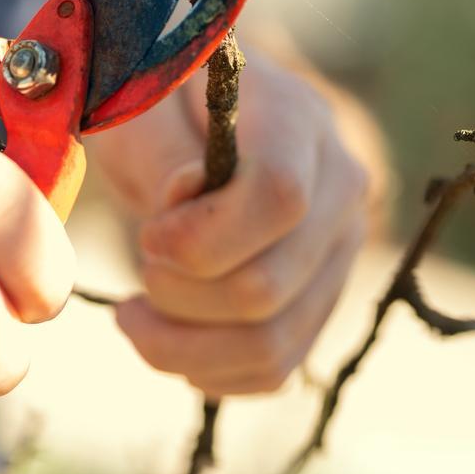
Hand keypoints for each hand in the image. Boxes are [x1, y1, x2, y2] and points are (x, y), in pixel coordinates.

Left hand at [89, 51, 369, 395]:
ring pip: (272, 345)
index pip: (279, 198)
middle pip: (267, 288)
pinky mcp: (319, 303)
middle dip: (176, 292)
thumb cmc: (157, 102)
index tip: (150, 232)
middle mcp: (341, 192)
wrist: (192, 117)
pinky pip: (274, 371)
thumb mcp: (142, 108)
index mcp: (300, 123)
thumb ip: (164, 152)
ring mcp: (338, 255)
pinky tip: (163, 336)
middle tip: (141, 259)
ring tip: (133, 312)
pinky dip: (205, 370)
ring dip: (181, 345)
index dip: (200, 236)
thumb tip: (185, 198)